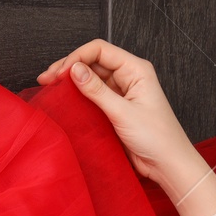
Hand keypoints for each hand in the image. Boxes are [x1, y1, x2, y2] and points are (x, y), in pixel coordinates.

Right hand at [36, 41, 215, 215]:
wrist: (167, 164)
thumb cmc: (157, 138)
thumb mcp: (123, 112)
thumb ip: (96, 90)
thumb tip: (74, 70)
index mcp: (136, 69)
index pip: (100, 50)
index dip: (77, 57)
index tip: (60, 73)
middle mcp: (128, 76)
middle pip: (93, 61)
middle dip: (69, 67)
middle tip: (47, 79)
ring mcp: (121, 92)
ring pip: (91, 78)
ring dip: (71, 82)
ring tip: (50, 87)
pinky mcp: (115, 107)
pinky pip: (93, 95)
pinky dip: (78, 96)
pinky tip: (64, 100)